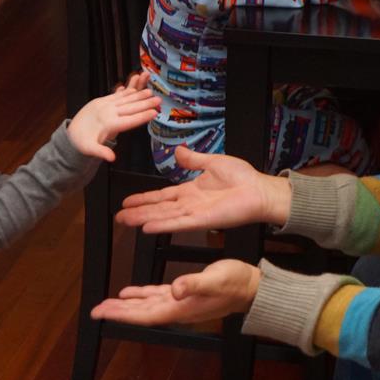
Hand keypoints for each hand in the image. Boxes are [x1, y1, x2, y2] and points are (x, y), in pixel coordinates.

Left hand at [67, 72, 159, 161]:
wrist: (70, 132)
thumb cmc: (82, 143)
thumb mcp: (89, 150)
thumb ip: (101, 151)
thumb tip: (112, 158)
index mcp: (108, 124)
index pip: (130, 120)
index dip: (143, 117)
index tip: (154, 113)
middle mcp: (108, 112)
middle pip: (131, 107)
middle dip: (146, 103)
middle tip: (159, 100)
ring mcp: (104, 105)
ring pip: (125, 99)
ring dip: (138, 95)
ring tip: (151, 92)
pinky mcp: (101, 101)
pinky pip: (116, 95)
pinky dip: (127, 92)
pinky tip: (135, 90)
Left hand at [90, 259, 260, 324]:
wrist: (251, 287)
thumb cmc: (235, 283)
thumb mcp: (214, 279)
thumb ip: (194, 285)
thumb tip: (174, 290)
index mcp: (180, 308)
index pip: (144, 315)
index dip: (122, 315)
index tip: (102, 313)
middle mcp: (176, 309)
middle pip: (141, 313)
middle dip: (118, 312)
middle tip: (96, 310)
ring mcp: (180, 303)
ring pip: (146, 306)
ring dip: (126, 305)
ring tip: (107, 304)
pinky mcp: (184, 294)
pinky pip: (156, 297)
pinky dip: (142, 295)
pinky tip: (131, 292)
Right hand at [115, 147, 291, 232]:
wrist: (260, 190)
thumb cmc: (242, 177)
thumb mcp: (213, 162)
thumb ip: (193, 159)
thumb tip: (178, 151)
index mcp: (191, 191)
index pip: (162, 196)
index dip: (144, 198)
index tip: (127, 202)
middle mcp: (189, 204)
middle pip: (158, 209)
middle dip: (137, 212)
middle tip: (119, 217)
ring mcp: (195, 214)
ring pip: (164, 217)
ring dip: (144, 219)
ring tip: (126, 222)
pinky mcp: (204, 220)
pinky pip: (180, 224)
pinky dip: (164, 225)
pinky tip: (148, 227)